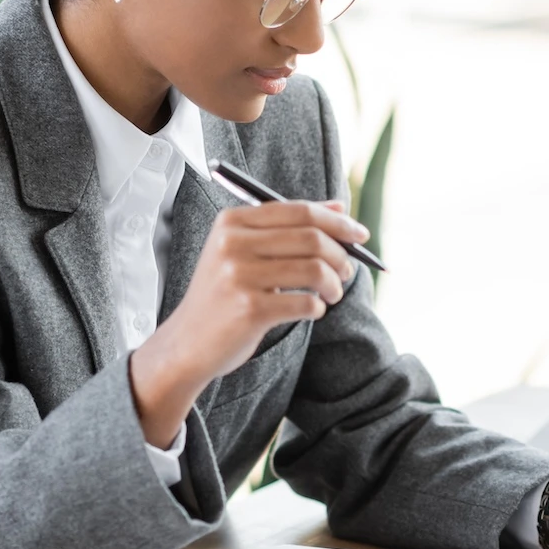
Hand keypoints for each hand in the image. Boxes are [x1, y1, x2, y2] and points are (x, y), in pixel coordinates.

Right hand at [128, 200, 362, 445]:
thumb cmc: (225, 294)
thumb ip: (289, 226)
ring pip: (314, 269)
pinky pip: (306, 302)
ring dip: (334, 284)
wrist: (188, 342)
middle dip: (341, 255)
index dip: (337, 221)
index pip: (299, 210)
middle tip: (347, 271)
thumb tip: (339, 206)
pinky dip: (318, 308)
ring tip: (332, 294)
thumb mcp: (246, 251)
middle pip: (311, 237)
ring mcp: (239, 276)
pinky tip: (311, 310)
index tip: (360, 235)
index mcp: (232, 221)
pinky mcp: (249, 309)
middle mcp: (232, 243)